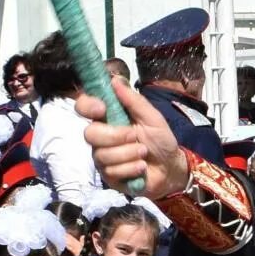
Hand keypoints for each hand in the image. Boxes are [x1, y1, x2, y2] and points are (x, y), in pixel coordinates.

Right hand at [77, 77, 186, 198]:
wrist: (170, 168)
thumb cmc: (161, 140)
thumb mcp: (152, 117)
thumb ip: (134, 100)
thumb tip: (115, 79)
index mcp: (109, 117)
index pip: (84, 107)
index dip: (87, 106)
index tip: (101, 108)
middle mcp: (101, 136)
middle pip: (90, 133)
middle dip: (115, 136)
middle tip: (134, 137)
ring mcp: (102, 157)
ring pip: (103, 155)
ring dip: (129, 154)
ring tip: (143, 153)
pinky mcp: (108, 176)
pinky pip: (112, 171)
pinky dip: (131, 168)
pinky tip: (141, 168)